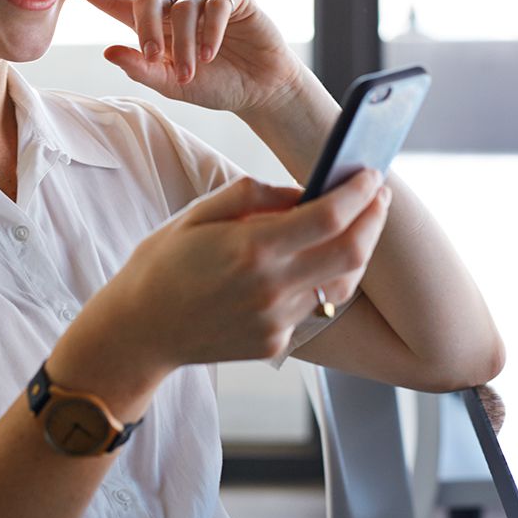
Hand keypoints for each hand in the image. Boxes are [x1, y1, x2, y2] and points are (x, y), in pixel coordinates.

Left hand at [73, 0, 305, 115]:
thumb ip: (142, 69)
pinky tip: (211, 54)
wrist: (259, 90)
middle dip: (146, 29)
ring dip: (185, 43)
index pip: (118, 2)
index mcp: (155, 25)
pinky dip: (209, 30)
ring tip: (192, 72)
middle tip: (154, 57)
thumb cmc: (213, 85)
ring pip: (182, 7)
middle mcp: (177, 4)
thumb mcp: (172, 85)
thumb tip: (109, 52)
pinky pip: (214, 3)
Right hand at [104, 169, 392, 368]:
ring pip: (341, 283)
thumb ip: (253, 196)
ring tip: (357, 224)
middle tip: (378, 195)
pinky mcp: (275, 342)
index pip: (329, 216)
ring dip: (357, 250)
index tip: (370, 174)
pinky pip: (316, 306)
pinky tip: (318, 259)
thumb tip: (302, 191)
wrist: (140, 330)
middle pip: (351, 252)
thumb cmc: (162, 264)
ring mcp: (276, 320)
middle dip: (374, 219)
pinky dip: (326, 278)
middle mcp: (270, 288)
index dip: (358, 193)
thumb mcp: (198, 213)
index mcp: (251, 248)